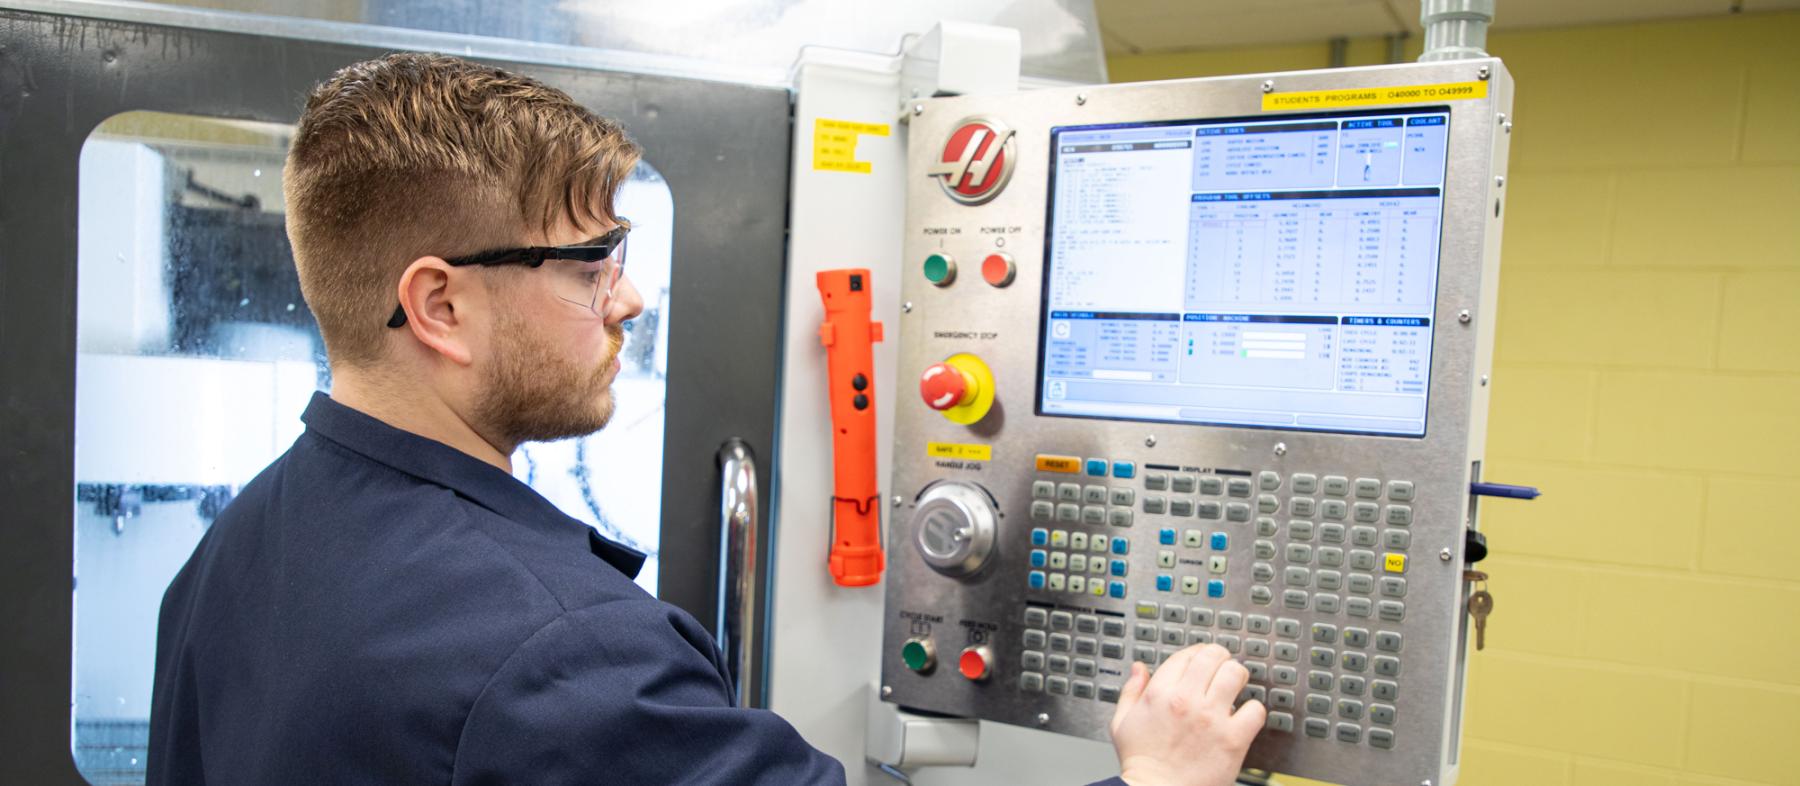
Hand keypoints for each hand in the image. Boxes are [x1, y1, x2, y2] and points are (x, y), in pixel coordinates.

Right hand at [1108, 643, 1265, 785]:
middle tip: (1222, 667)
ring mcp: (1211, 719)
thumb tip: (1139, 668)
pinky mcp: (1233, 739)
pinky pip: (1255, 710)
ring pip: (1236, 674)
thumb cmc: (1141, 764)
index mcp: (1159, 693)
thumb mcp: (1122, 723)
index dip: (1197, 653)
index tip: (1202, 660)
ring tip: (1235, 686)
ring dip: (1237, 677)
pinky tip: (1244, 717)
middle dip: (1220, 658)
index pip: (1187, 655)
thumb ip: (1131, 691)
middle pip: (1214, 656)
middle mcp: (1186, 700)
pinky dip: (1253, 710)